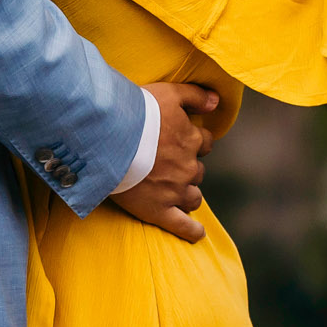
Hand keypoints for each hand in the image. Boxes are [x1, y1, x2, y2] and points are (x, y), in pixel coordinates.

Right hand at [110, 82, 218, 242]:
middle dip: (187, 168)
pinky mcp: (159, 210)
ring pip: (193, 197)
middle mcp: (188, 167)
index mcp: (192, 140)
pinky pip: (183, 226)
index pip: (205, 143)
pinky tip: (197, 234)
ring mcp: (175, 191)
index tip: (181, 140)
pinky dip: (192, 231)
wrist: (110, 137)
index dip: (194, 141)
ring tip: (172, 191)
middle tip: (167, 164)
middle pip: (198, 171)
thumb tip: (216, 101)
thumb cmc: (138, 111)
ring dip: (187, 193)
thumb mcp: (169, 93)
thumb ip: (195, 95)